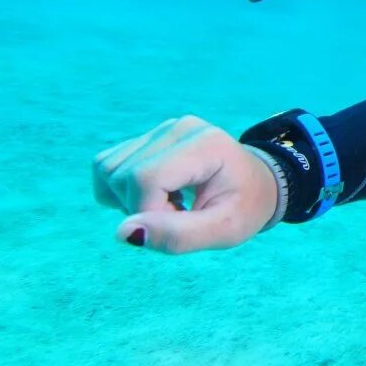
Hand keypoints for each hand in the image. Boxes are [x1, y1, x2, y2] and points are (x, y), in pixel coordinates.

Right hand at [92, 116, 278, 253]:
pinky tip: (157, 196)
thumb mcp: (224, 231)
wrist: (258, 184)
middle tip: (180, 215)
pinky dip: (121, 191)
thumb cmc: (245, 208)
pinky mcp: (148, 137)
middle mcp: (178, 128)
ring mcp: (161, 129)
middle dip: (141, 210)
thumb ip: (177, 236)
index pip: (146, 179)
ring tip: (170, 206)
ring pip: (107, 170)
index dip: (150, 214)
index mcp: (204, 144)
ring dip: (129, 201)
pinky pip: (107, 166)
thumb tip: (122, 233)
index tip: (183, 223)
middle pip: (122, 176)